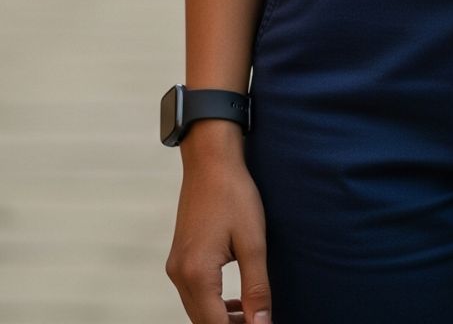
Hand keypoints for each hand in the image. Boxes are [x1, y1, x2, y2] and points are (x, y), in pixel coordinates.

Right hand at [165, 156, 272, 322]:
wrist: (210, 160)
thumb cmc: (234, 194)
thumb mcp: (253, 241)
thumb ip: (257, 287)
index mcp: (198, 273)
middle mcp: (179, 275)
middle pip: (203, 323)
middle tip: (260, 322)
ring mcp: (175, 267)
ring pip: (197, 311)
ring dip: (222, 320)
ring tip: (252, 316)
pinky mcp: (179, 259)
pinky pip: (194, 295)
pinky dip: (213, 305)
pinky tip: (235, 303)